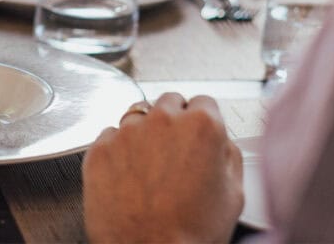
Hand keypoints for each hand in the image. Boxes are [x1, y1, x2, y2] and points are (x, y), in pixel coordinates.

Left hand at [82, 93, 242, 243]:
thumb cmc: (191, 232)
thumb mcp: (234, 193)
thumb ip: (228, 153)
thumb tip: (220, 142)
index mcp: (201, 126)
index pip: (204, 102)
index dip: (203, 120)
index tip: (198, 132)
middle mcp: (162, 120)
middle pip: (168, 102)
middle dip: (173, 121)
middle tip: (175, 150)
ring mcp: (127, 132)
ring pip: (137, 116)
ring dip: (144, 133)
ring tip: (150, 167)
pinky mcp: (100, 148)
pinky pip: (109, 137)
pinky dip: (118, 150)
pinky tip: (128, 175)